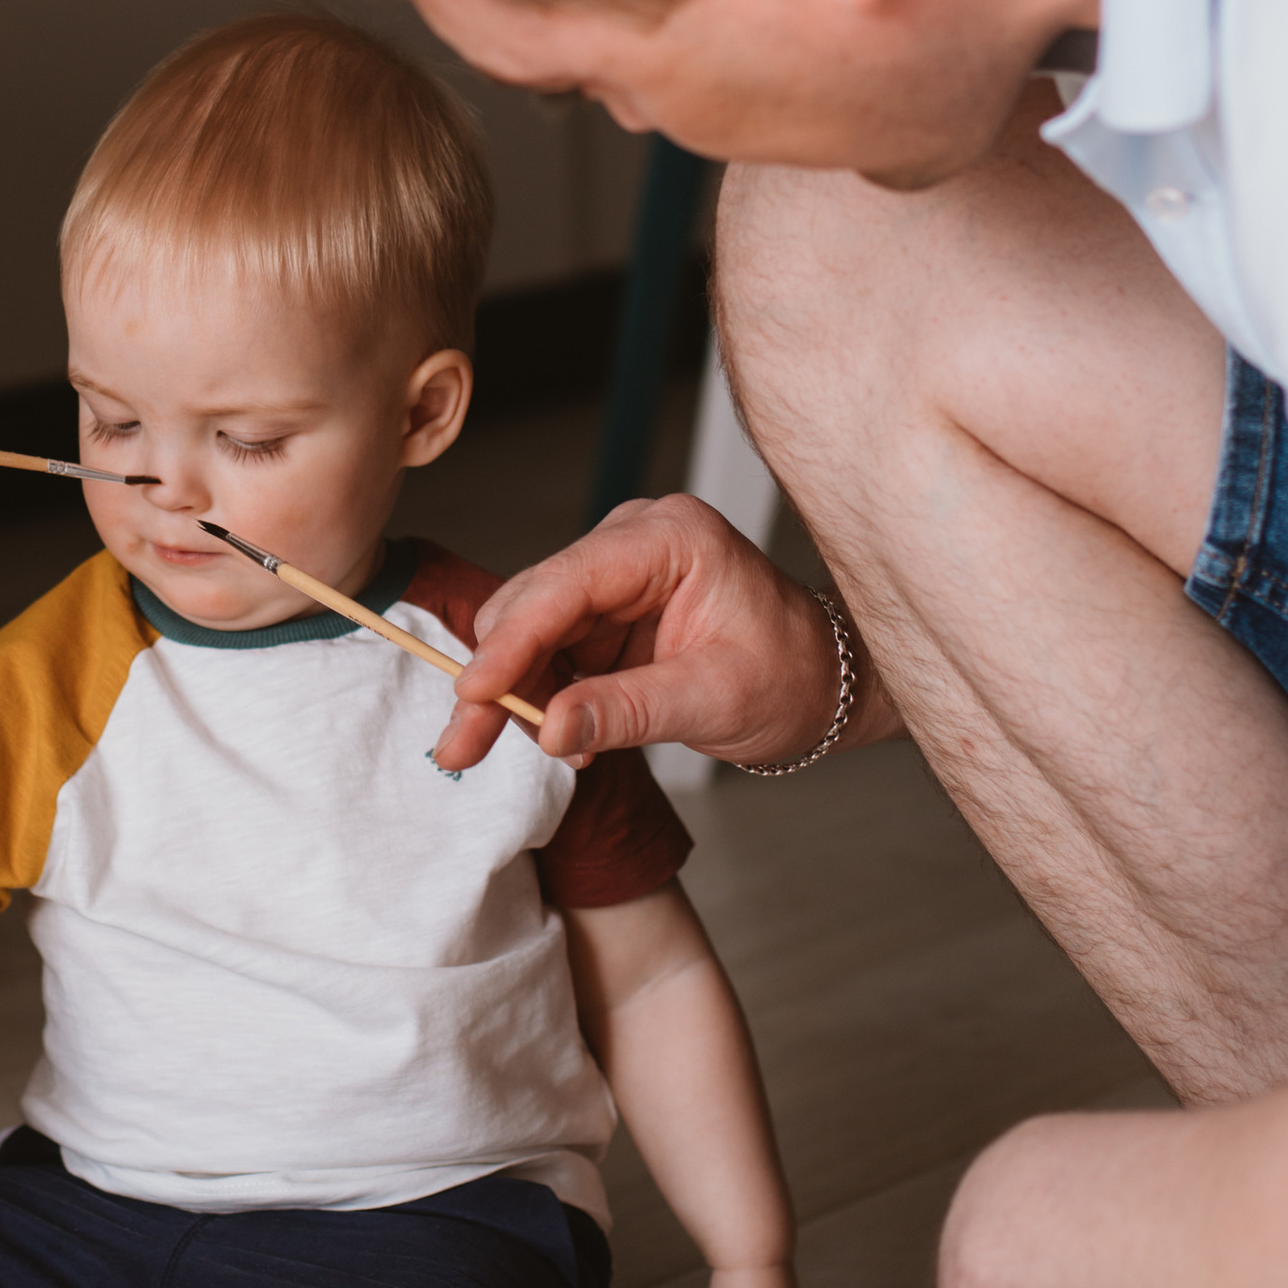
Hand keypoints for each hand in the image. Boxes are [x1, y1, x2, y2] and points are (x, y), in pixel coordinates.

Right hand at [436, 495, 875, 774]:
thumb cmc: (791, 676)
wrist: (824, 684)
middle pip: (532, 604)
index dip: (511, 641)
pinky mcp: (604, 612)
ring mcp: (613, 576)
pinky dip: (541, 695)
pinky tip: (560, 735)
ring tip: (519, 749)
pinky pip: (548, 650)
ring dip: (512, 693)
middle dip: (496, 677)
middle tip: (463, 744)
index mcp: (669, 539)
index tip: (473, 693)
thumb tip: (546, 728)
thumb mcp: (713, 700)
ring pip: (527, 629)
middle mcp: (630, 543)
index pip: (566, 584)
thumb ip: (625, 710)